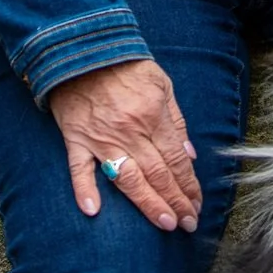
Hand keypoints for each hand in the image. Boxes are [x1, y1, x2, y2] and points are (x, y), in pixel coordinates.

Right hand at [46, 58, 201, 232]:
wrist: (84, 48)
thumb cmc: (126, 65)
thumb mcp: (162, 85)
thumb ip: (176, 122)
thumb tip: (188, 156)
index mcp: (153, 117)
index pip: (176, 160)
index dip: (189, 186)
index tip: (197, 205)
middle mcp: (130, 131)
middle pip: (158, 174)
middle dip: (176, 201)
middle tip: (188, 224)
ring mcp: (101, 137)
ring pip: (128, 179)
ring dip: (148, 204)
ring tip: (164, 224)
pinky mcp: (76, 138)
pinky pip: (79, 168)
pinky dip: (84, 189)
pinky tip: (93, 211)